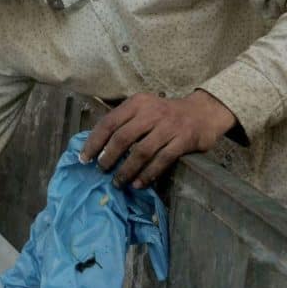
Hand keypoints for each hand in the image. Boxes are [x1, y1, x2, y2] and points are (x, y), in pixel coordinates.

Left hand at [81, 90, 235, 188]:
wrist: (203, 112)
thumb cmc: (165, 114)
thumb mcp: (143, 109)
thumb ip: (123, 122)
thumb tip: (96, 146)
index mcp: (136, 104)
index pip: (108, 123)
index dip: (94, 142)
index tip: (84, 158)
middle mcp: (151, 112)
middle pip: (122, 138)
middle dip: (108, 157)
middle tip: (101, 170)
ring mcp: (169, 126)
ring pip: (141, 152)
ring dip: (126, 170)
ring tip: (117, 182)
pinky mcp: (183, 140)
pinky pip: (162, 160)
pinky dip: (148, 174)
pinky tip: (138, 184)